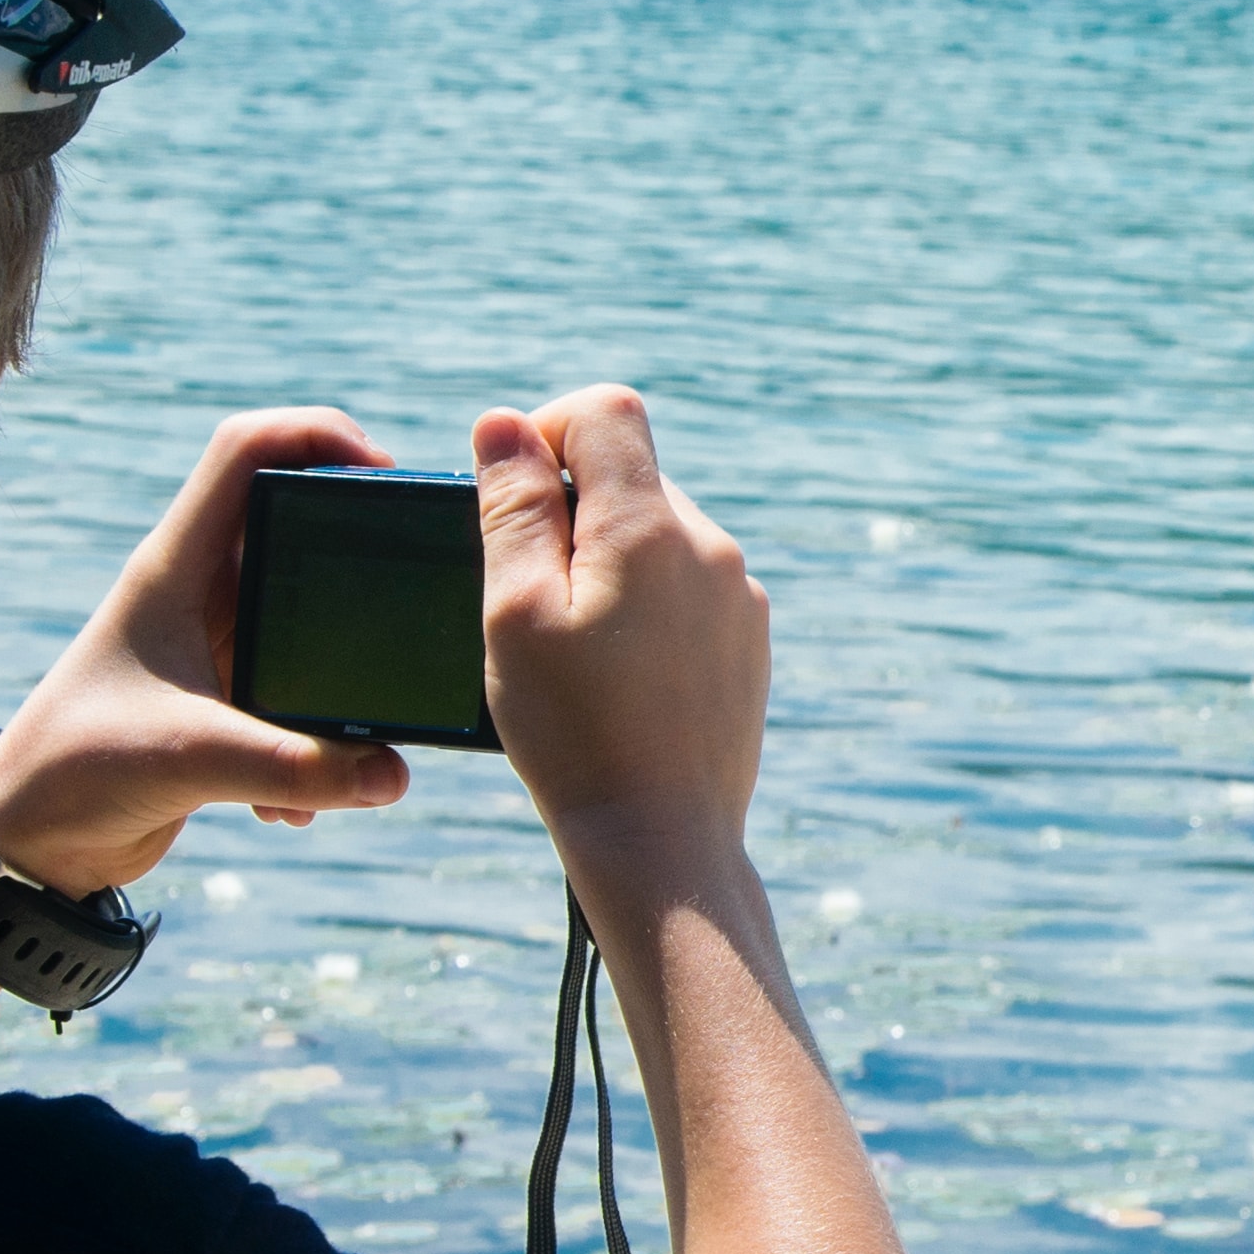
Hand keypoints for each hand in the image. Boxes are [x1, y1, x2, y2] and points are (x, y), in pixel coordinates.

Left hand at [0, 407, 415, 892]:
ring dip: (337, 672)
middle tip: (414, 576)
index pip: (244, 450)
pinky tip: (299, 803)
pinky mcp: (219, 705)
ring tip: (370, 717)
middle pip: (291, 524)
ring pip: (302, 619)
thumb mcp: (190, 760)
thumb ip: (295, 767)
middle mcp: (194, 595)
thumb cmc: (75, 773)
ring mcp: (209, 649)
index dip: (315, 433)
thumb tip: (393, 773)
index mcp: (174, 569)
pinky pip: (293, 699)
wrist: (24, 844)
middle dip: (355, 550)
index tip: (383, 472)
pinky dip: (312, 746)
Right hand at [471, 386, 768, 898]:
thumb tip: (505, 423)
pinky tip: (617, 677)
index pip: (607, 411)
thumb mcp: (516, 612)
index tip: (511, 496)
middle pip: (631, 474)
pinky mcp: (748, 640)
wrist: (661, 842)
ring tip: (575, 650)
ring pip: (658, 533)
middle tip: (529, 598)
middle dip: (571, 510)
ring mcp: (739, 595)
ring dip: (608, 561)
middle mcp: (710, 547)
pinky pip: (688, 586)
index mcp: (649, 527)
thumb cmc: (573, 734)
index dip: (546, 431)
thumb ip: (512, 507)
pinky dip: (645, 606)